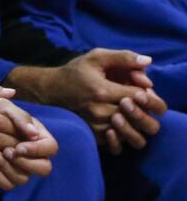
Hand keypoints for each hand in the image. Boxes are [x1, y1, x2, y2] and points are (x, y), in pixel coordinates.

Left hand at [0, 96, 57, 185]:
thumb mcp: (0, 106)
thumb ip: (18, 117)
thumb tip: (34, 133)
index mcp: (36, 135)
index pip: (51, 148)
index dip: (38, 150)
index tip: (18, 147)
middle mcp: (32, 153)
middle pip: (44, 168)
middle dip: (24, 163)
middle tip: (6, 151)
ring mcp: (19, 166)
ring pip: (23, 179)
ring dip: (6, 167)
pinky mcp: (4, 175)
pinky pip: (8, 185)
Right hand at [41, 49, 162, 152]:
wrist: (52, 90)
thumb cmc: (76, 72)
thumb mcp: (96, 57)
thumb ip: (123, 57)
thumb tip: (148, 61)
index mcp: (102, 91)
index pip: (139, 97)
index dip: (145, 93)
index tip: (138, 88)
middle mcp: (100, 112)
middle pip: (138, 116)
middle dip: (143, 108)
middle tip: (137, 101)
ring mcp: (97, 126)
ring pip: (131, 132)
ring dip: (134, 122)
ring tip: (128, 112)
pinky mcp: (94, 136)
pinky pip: (119, 143)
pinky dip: (124, 133)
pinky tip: (119, 122)